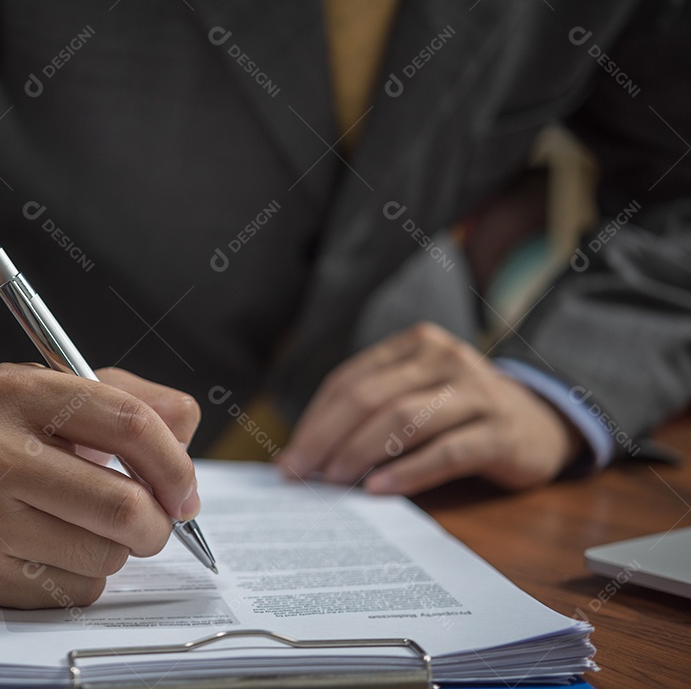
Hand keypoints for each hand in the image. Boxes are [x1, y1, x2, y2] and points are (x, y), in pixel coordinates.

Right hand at [0, 364, 200, 608]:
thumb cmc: (8, 431)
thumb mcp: (62, 391)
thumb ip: (133, 398)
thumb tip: (186, 427)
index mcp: (20, 393)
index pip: (128, 424)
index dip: (174, 464)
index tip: (186, 489)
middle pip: (121, 505)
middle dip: (158, 522)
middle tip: (156, 521)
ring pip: (104, 555)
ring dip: (119, 548)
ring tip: (92, 527)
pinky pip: (76, 589)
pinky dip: (87, 575)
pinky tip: (57, 549)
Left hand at [276, 322, 582, 494]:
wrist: (544, 424)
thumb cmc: (462, 413)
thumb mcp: (418, 395)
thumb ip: (371, 412)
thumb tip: (307, 455)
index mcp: (415, 345)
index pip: (349, 380)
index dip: (314, 421)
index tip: (290, 459)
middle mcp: (445, 359)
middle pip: (369, 397)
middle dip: (326, 438)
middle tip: (301, 474)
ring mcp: (476, 392)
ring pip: (402, 420)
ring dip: (359, 454)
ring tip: (332, 482)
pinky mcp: (500, 432)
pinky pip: (444, 452)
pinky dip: (406, 472)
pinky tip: (377, 490)